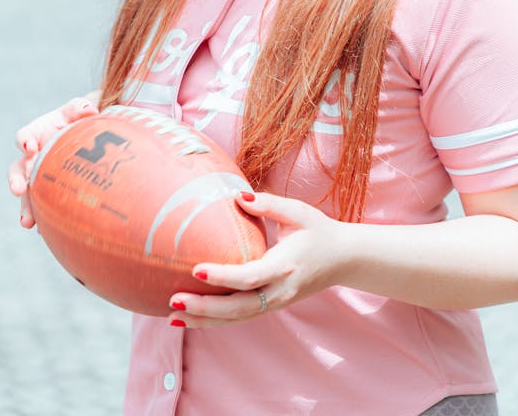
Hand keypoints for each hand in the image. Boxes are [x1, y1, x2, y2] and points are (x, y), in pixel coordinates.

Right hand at [7, 94, 98, 227]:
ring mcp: (37, 177)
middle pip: (16, 170)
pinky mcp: (46, 193)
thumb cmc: (78, 119)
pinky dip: (43, 219)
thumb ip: (79, 107)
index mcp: (36, 134)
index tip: (30, 146)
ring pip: (25, 195)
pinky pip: (41, 208)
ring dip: (25, 207)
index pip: (24, 136)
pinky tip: (47, 232)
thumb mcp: (78, 110)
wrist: (85, 136)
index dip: (24, 140)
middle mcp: (32, 158)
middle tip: (17, 189)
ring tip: (27, 223)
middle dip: (14, 180)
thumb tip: (90, 110)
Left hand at [166, 191, 345, 327]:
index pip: (250, 277)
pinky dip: (214, 321)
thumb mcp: (299, 212)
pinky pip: (240, 318)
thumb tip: (237, 196)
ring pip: (236, 319)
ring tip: (173, 315)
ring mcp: (276, 303)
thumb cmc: (319, 231)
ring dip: (204, 320)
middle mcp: (280, 291)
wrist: (344, 260)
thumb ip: (269, 204)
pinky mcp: (271, 306)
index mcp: (286, 265)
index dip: (222, 276)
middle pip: (238, 308)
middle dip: (204, 307)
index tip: (196, 269)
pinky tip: (190, 318)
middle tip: (174, 299)